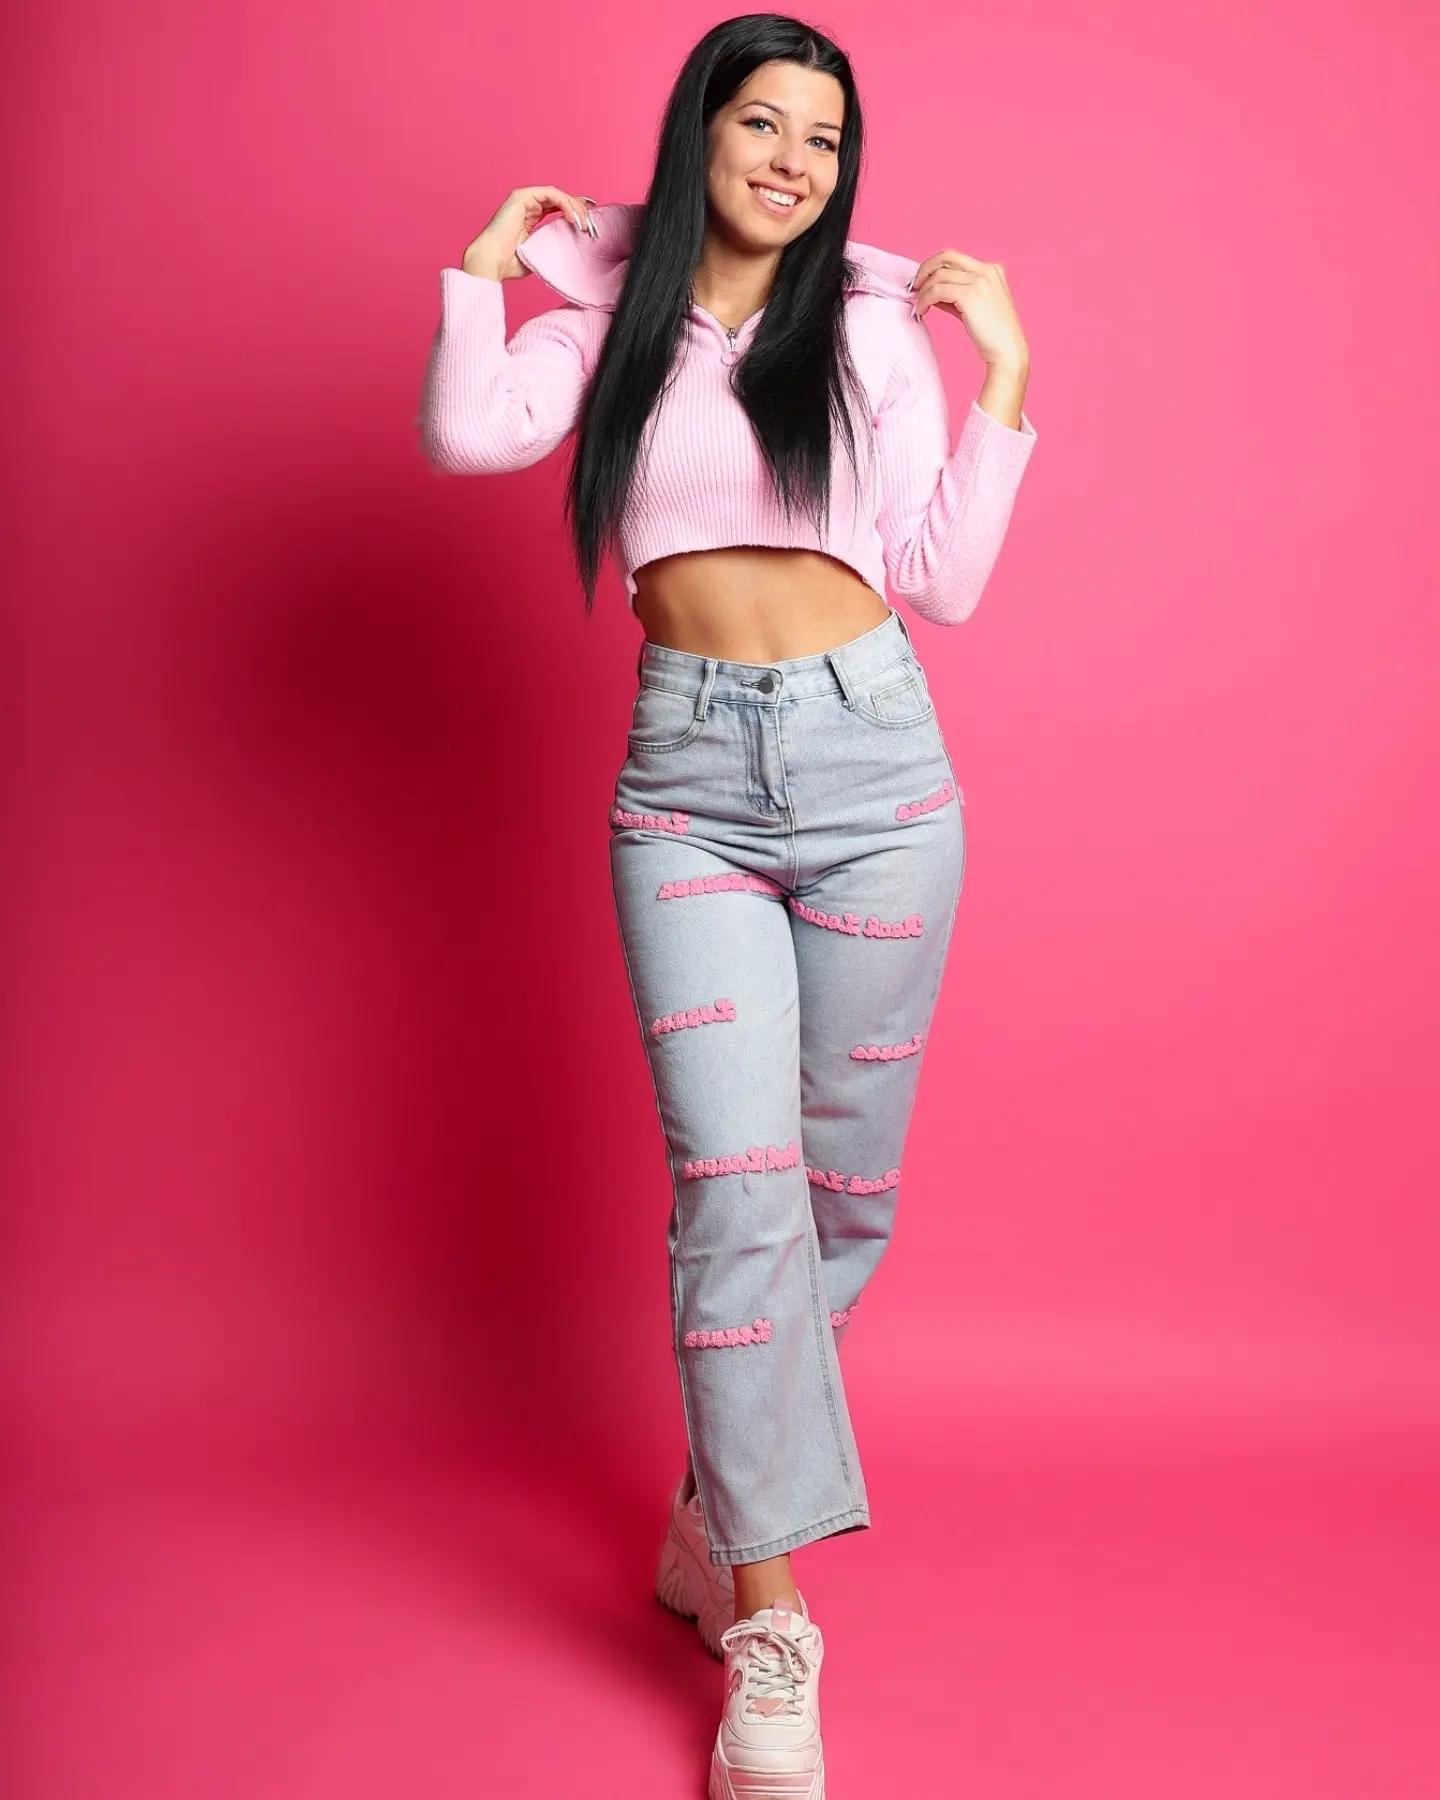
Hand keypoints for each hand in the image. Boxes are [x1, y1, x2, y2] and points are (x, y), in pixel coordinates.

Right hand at [461, 186, 599, 279]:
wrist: (491, 262)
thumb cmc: (509, 263)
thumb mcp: (539, 253)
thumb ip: (552, 245)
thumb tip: (570, 249)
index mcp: (531, 215)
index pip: (559, 207)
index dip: (576, 212)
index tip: (592, 224)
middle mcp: (528, 203)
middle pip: (561, 199)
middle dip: (580, 211)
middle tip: (592, 226)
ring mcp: (524, 197)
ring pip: (558, 194)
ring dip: (575, 208)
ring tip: (585, 224)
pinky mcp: (522, 195)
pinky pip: (551, 194)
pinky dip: (565, 204)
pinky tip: (573, 218)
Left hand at [909, 249, 1029, 370]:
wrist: (1007, 350)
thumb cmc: (992, 334)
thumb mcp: (974, 306)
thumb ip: (955, 294)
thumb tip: (929, 289)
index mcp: (992, 269)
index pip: (955, 257)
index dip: (934, 266)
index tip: (922, 281)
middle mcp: (986, 270)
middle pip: (946, 256)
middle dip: (925, 269)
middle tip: (913, 287)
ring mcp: (979, 281)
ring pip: (939, 275)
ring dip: (923, 290)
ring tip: (918, 306)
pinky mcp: (970, 295)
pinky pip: (937, 290)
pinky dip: (924, 299)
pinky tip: (921, 311)